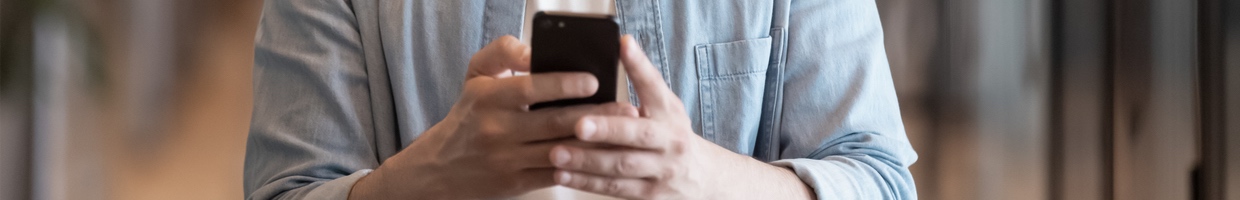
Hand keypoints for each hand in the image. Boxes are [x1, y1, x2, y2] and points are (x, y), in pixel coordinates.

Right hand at [349, 36, 637, 199]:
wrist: (441, 167)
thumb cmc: (469, 113)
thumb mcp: (476, 75)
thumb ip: (504, 52)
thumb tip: (534, 51)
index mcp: (487, 98)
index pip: (529, 89)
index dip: (563, 85)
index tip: (593, 80)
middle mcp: (496, 130)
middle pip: (552, 122)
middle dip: (593, 115)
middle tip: (626, 108)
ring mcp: (506, 159)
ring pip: (559, 151)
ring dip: (594, 144)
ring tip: (623, 133)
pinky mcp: (516, 182)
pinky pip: (555, 174)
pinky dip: (580, 166)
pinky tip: (602, 157)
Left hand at [549, 36, 813, 199]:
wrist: (703, 180)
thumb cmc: (673, 136)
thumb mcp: (666, 107)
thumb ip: (644, 83)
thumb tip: (622, 45)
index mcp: (670, 114)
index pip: (655, 87)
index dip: (640, 66)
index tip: (623, 47)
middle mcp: (669, 142)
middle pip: (637, 135)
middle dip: (607, 130)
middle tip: (578, 125)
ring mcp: (660, 172)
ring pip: (621, 167)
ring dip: (587, 161)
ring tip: (557, 154)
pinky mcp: (649, 195)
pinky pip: (615, 190)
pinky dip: (587, 183)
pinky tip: (564, 176)